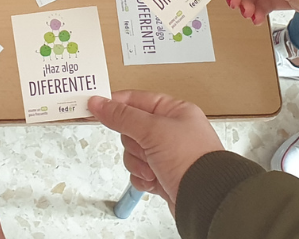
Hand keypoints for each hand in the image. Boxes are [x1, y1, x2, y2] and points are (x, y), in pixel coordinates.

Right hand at [87, 92, 222, 213]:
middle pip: (131, 129)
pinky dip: (143, 178)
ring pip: (133, 152)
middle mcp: (172, 131)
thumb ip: (123, 116)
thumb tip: (99, 103)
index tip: (94, 106)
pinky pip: (138, 172)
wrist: (205, 198)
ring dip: (139, 163)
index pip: (137, 100)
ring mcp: (167, 154)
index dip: (115, 104)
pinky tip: (156, 180)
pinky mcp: (163, 175)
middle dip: (134, 143)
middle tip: (145, 146)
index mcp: (174, 111)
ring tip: (154, 168)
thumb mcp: (153, 130)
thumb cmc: (192, 159)